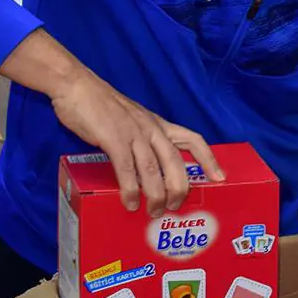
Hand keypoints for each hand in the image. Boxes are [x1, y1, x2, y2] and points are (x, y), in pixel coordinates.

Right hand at [49, 71, 223, 215]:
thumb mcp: (133, 119)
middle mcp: (151, 129)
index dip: (209, 159)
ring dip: (156, 194)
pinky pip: (127, 168)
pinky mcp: (113, 139)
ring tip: (155, 211)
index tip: (220, 177)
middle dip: (179, 187)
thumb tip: (146, 167)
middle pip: (175, 161)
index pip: (193, 139)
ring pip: (153, 169)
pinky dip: (131, 188)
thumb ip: (142, 137)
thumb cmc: (102, 105)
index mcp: (158, 124)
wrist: (77, 86)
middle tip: (177, 206)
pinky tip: (130, 202)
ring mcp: (133, 133)